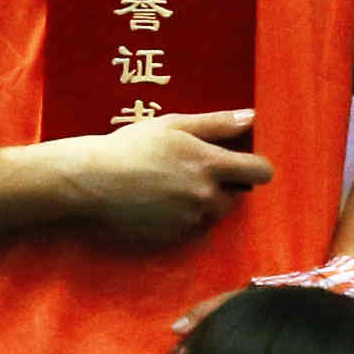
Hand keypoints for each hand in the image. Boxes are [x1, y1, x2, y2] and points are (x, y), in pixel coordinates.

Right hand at [76, 110, 273, 249]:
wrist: (92, 180)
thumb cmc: (131, 146)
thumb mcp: (174, 125)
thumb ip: (217, 123)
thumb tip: (252, 116)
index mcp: (210, 164)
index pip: (261, 171)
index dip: (257, 166)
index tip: (246, 163)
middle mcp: (206, 195)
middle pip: (236, 196)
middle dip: (222, 186)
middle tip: (193, 171)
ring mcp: (190, 219)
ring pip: (212, 213)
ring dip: (203, 202)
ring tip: (172, 186)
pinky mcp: (174, 236)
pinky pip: (191, 227)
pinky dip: (182, 216)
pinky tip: (159, 202)